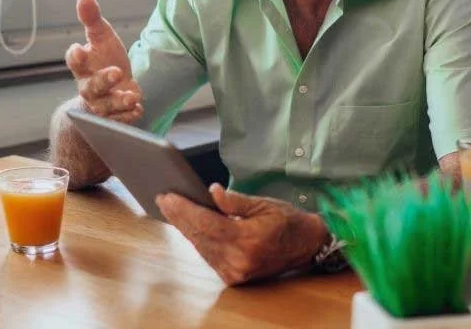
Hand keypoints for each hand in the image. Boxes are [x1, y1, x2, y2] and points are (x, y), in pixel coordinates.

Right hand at [65, 0, 142, 123]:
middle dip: (103, 81)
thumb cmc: (104, 59)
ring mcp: (101, 103)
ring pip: (105, 106)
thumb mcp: (102, 38)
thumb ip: (92, 20)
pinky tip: (138, 109)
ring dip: (119, 102)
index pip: (75, 61)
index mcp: (83, 66)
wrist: (111, 88)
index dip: (76, 56)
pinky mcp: (114, 116)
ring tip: (132, 96)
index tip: (80, 49)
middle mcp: (89, 87)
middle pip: (90, 87)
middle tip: (117, 73)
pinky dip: (128, 116)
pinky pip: (119, 119)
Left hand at [156, 185, 329, 285]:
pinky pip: (209, 256)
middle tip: (164, 199)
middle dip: (179, 217)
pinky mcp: (234, 278)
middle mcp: (239, 259)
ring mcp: (235, 272)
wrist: (306, 245)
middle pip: (199, 236)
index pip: (206, 223)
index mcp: (247, 239)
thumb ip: (235, 200)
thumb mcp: (264, 204)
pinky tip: (189, 226)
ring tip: (172, 209)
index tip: (168, 196)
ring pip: (201, 247)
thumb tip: (212, 192)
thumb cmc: (287, 221)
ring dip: (186, 228)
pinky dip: (199, 240)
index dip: (185, 209)